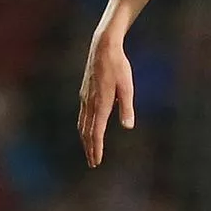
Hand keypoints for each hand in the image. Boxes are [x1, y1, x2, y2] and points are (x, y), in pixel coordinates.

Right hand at [78, 29, 134, 166]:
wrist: (103, 48)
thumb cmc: (119, 67)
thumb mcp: (127, 87)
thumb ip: (127, 108)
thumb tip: (128, 127)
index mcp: (101, 104)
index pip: (96, 132)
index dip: (96, 148)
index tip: (96, 161)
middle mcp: (90, 103)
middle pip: (87, 132)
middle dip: (90, 148)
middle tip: (93, 163)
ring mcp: (85, 98)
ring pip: (83, 124)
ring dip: (86, 139)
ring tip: (90, 150)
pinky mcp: (85, 92)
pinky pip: (82, 115)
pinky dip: (84, 127)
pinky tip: (88, 129)